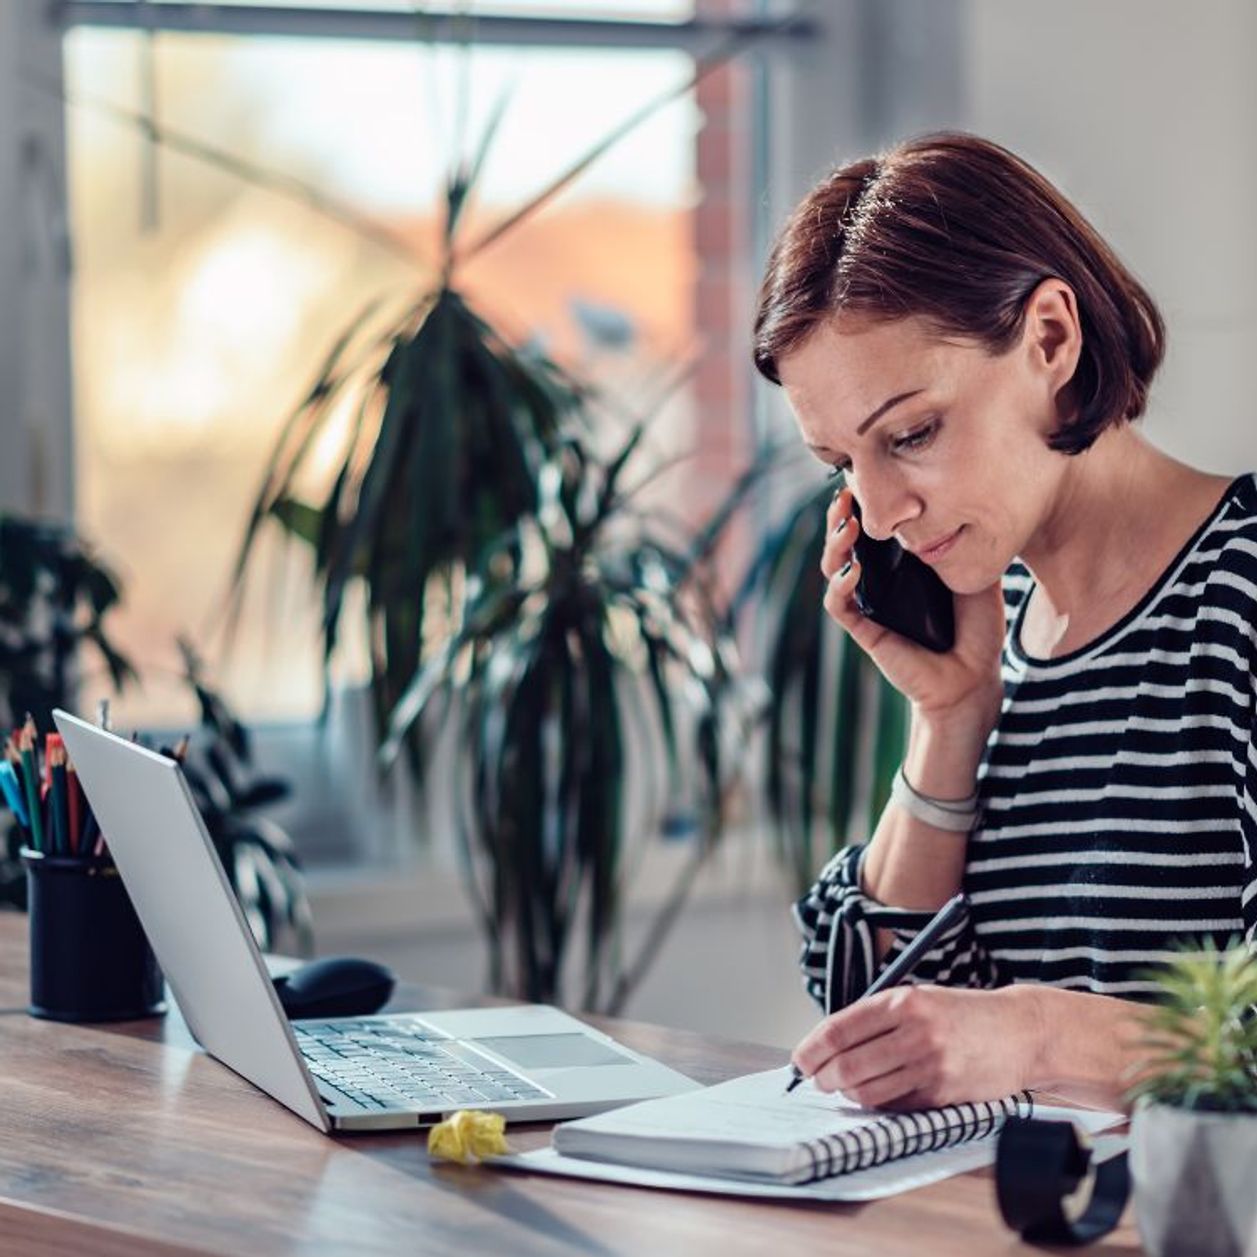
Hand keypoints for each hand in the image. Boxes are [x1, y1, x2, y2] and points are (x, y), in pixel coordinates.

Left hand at [791, 984, 1042, 1108]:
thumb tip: (829, 1045)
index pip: (841, 1029)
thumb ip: (877, 1017)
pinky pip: (896, 1105)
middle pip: (849, 1064)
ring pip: (869, 1090)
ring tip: (844, 1087)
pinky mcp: (944, 1094)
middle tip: (818, 1080)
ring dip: (848, 1093)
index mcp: (903, 1001)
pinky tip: (876, 1094)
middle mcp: (916, 1032)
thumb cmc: (961, 1014)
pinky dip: (879, 1103)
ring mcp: (931, 1065)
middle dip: (824, 1076)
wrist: (1020, 1031)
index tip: (800, 1060)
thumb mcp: (918, 998)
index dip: (812, 1048)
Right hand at [821, 486, 1005, 720]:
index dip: (863, 509)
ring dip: (834, 546)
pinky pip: (839, 606)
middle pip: (845, 546)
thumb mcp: (977, 576)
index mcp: (902, 570)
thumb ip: (968, 547)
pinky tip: (853, 570)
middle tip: (845, 495)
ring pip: (833, 570)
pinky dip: (840, 586)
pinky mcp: (865, 631)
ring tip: (846, 526)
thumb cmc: (977, 632)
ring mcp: (869, 607)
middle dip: (839, 519)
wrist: (975, 678)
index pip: (872, 534)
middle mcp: (880, 585)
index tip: (864, 484)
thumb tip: (970, 506)